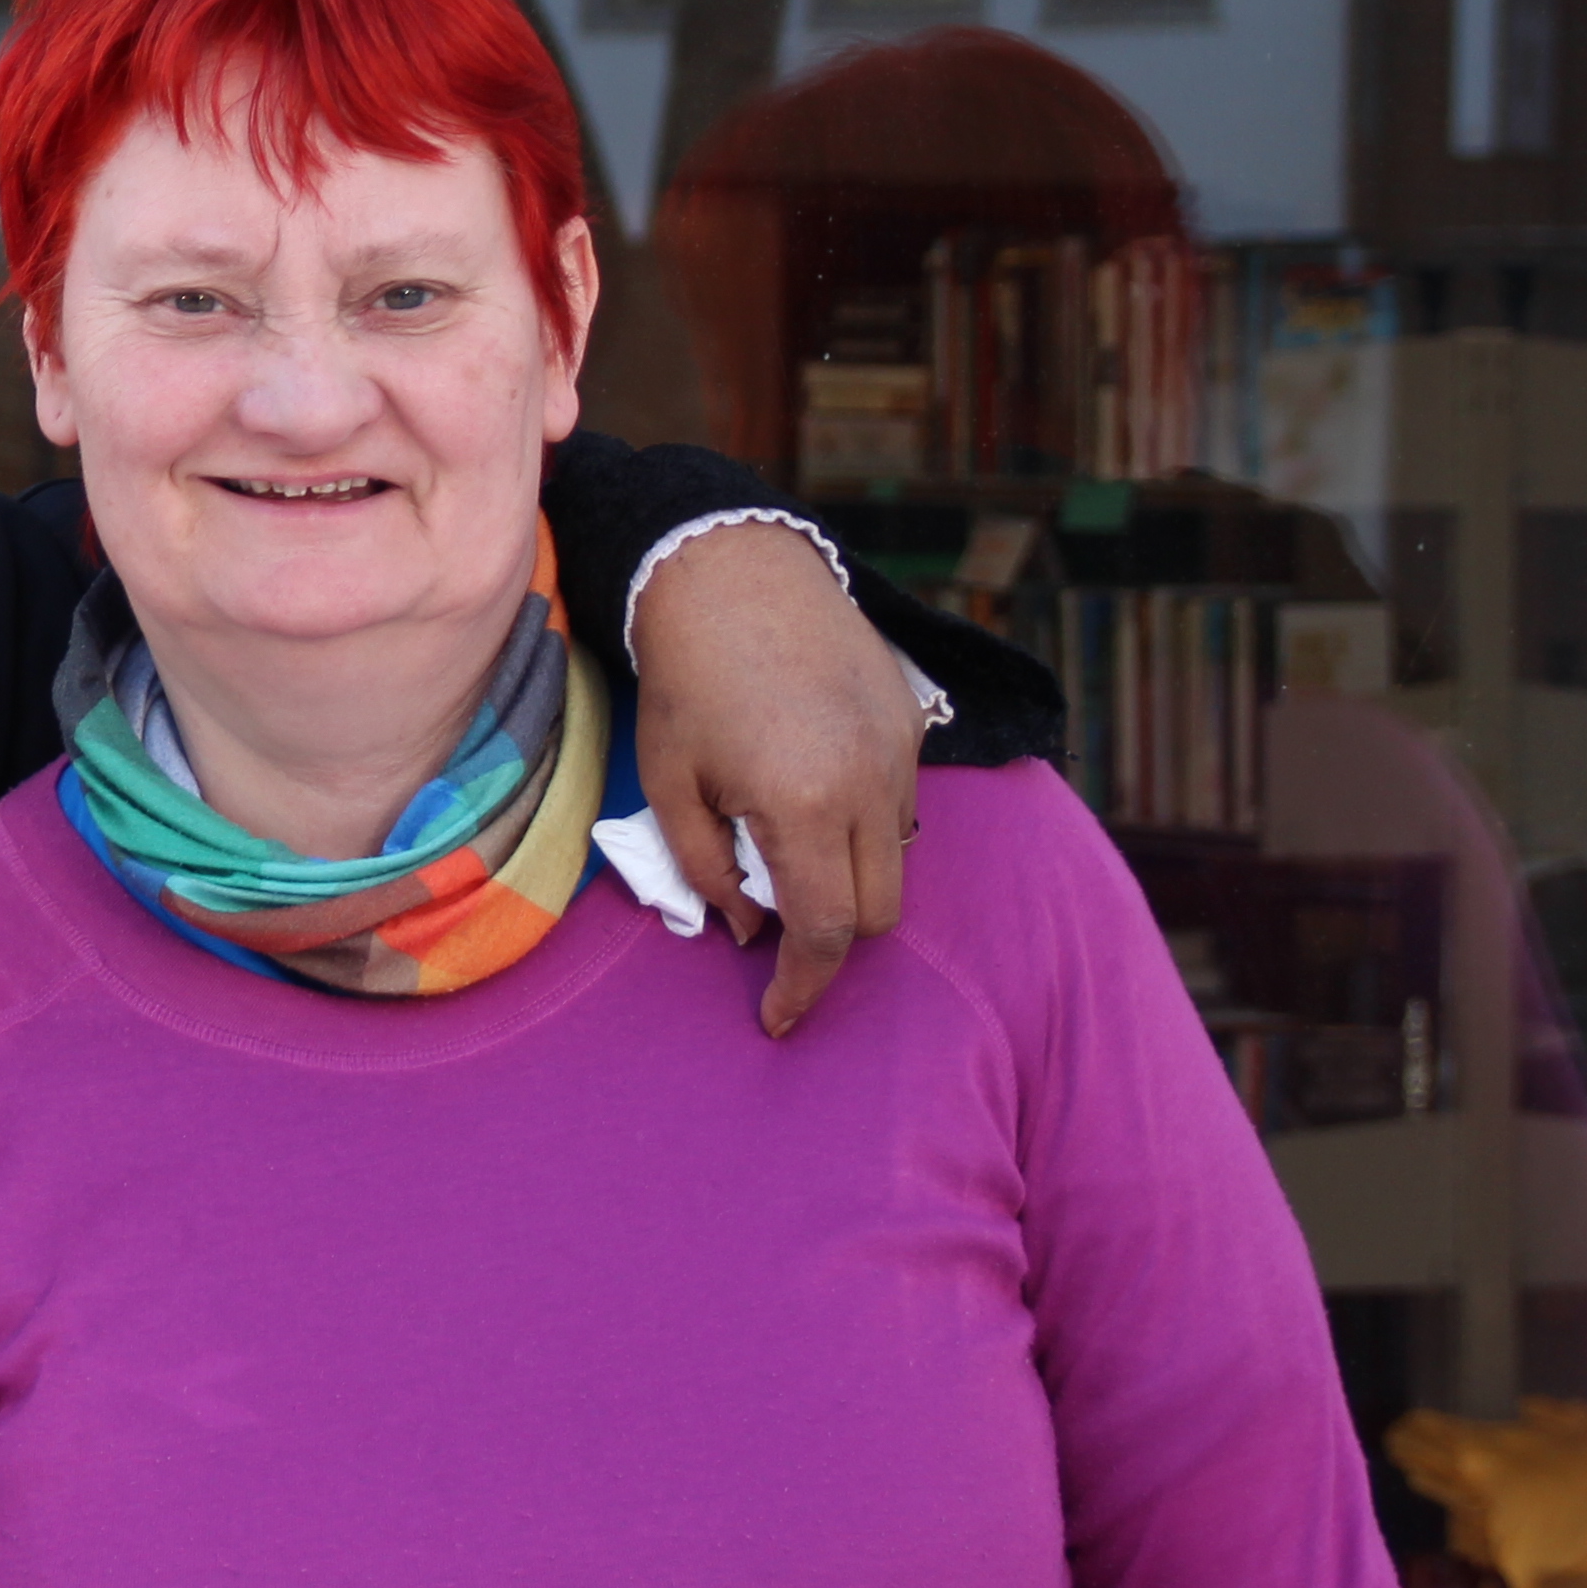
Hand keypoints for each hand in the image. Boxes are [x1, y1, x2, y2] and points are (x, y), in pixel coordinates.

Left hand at [626, 521, 922, 1039]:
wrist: (731, 569)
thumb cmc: (685, 679)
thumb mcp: (671, 782)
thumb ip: (706, 870)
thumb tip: (749, 932)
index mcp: (803, 806)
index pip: (824, 932)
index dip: (802, 987)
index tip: (777, 1018)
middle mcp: (869, 784)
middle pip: (877, 912)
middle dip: (828, 936)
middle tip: (771, 915)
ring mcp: (902, 751)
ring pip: (896, 859)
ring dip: (848, 875)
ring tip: (782, 835)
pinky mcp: (914, 722)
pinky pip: (902, 805)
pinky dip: (864, 823)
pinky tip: (811, 785)